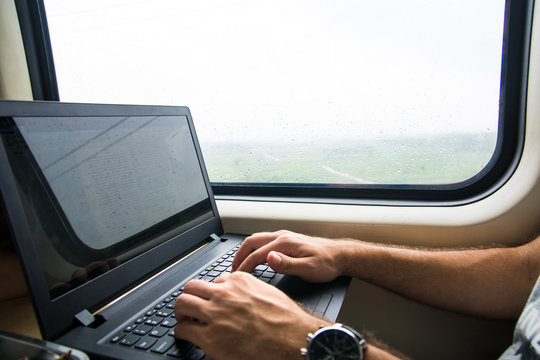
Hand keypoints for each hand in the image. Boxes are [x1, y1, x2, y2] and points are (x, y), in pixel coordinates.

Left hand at [174, 272, 329, 359]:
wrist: (293, 340)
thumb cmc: (285, 319)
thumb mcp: (267, 292)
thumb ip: (248, 289)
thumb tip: (237, 291)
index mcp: (239, 282)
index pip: (213, 282)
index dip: (211, 293)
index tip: (209, 300)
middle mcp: (224, 294)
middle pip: (191, 287)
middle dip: (189, 297)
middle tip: (189, 306)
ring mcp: (216, 315)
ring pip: (182, 304)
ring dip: (181, 312)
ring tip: (183, 318)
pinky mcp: (210, 337)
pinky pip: (184, 328)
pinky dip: (182, 331)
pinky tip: (186, 334)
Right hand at [232, 230, 343, 282]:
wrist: (340, 256)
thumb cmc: (326, 263)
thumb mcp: (308, 268)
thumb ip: (287, 264)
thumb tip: (269, 258)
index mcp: (284, 242)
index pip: (256, 254)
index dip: (244, 267)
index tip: (236, 278)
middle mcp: (282, 236)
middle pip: (251, 242)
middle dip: (238, 256)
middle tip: (231, 271)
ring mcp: (284, 237)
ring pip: (256, 240)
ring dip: (245, 252)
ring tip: (239, 266)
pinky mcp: (287, 241)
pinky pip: (263, 242)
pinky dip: (253, 250)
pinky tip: (254, 259)